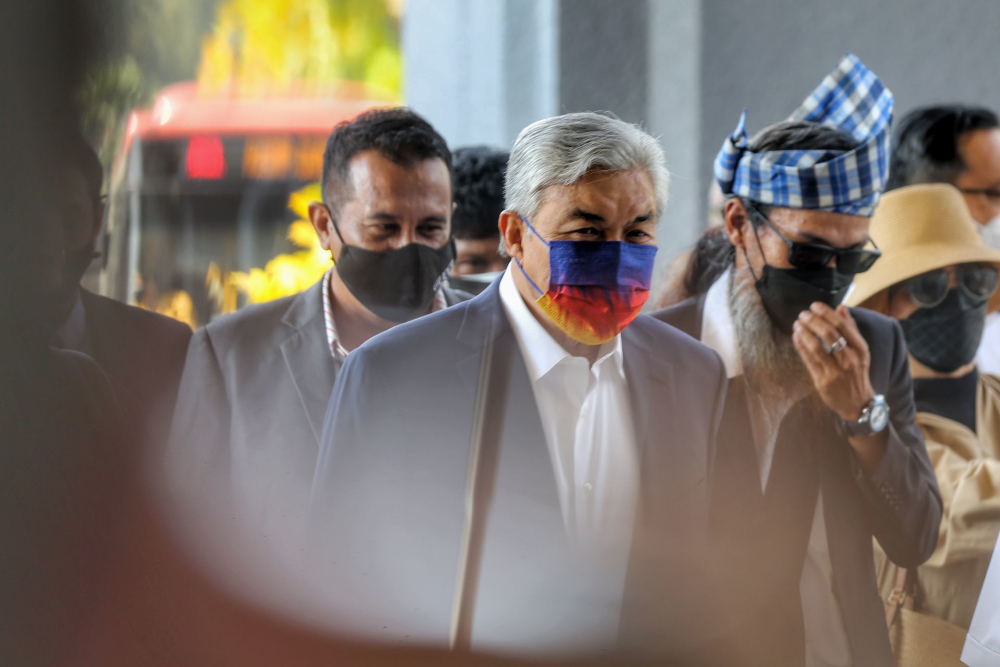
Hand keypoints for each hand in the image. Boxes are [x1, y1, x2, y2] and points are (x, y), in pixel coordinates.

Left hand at [792, 303, 874, 422]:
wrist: (858, 403)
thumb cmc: (857, 372)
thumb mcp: (861, 351)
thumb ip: (851, 328)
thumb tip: (840, 307)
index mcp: (860, 349)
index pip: (842, 326)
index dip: (827, 313)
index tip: (815, 305)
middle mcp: (849, 359)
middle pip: (829, 334)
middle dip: (813, 321)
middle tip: (803, 314)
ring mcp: (836, 371)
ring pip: (816, 347)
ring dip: (804, 332)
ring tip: (797, 324)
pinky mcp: (823, 381)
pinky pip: (808, 360)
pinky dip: (801, 346)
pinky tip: (796, 336)